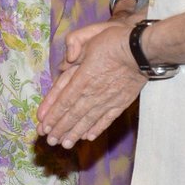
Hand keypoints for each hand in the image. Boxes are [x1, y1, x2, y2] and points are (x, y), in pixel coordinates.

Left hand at [36, 20, 144, 148]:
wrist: (141, 50)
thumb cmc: (113, 42)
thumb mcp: (89, 40)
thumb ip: (73, 53)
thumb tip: (62, 64)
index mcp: (82, 78)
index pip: (63, 101)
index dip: (53, 115)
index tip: (43, 126)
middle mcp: (93, 92)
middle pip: (73, 114)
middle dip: (60, 128)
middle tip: (49, 141)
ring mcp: (108, 100)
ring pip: (88, 120)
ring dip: (75, 133)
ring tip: (65, 144)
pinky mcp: (121, 103)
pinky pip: (106, 119)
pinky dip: (97, 129)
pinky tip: (88, 136)